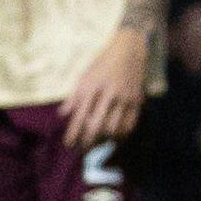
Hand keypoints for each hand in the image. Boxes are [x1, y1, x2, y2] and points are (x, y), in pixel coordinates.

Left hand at [62, 28, 150, 149]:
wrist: (130, 50)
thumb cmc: (103, 62)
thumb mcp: (85, 75)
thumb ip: (74, 96)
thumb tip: (63, 114)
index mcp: (92, 86)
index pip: (80, 116)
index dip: (73, 133)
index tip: (69, 144)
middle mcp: (108, 94)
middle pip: (97, 126)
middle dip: (88, 142)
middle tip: (82, 150)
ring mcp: (125, 98)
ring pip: (114, 128)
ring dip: (104, 140)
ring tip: (98, 144)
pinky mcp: (137, 100)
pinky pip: (130, 124)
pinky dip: (122, 135)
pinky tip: (115, 138)